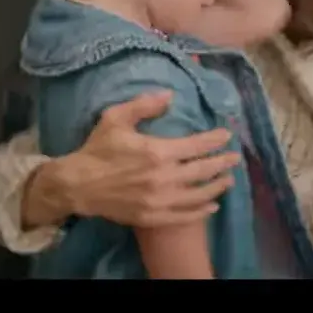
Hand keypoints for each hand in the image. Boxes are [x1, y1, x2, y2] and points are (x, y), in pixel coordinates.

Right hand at [25, 91, 240, 228]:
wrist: (77, 185)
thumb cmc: (98, 149)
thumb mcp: (116, 118)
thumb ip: (144, 105)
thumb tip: (170, 96)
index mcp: (157, 152)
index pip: (197, 146)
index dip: (215, 140)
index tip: (227, 135)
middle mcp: (163, 178)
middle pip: (203, 171)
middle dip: (223, 163)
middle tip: (235, 158)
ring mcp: (159, 200)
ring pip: (199, 195)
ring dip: (217, 187)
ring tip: (229, 180)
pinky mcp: (153, 217)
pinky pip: (184, 216)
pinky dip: (202, 211)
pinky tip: (213, 206)